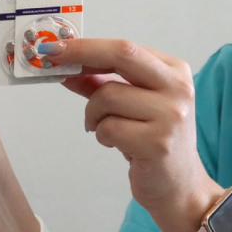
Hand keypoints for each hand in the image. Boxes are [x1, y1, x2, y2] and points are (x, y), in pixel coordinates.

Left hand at [43, 38, 223, 231]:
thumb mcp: (133, 105)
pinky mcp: (157, 143)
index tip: (55, 47)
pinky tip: (117, 143)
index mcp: (175, 71)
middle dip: (80, 54)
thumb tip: (65, 66)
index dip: (86, 46)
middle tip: (52, 59)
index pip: (125, 47)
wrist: (180, 186)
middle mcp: (178, 88)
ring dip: (93, 114)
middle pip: (122, 55)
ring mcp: (170, 115)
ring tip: (105, 128)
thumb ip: (102, 83)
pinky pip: (108, 128)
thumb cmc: (153, 141)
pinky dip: (102, 135)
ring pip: (107, 96)